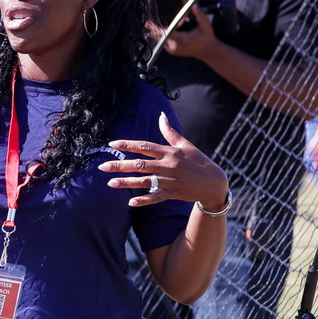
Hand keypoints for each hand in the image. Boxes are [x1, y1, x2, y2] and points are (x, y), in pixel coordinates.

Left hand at [100, 113, 228, 209]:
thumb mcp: (185, 145)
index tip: (113, 144)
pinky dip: (144, 200)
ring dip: (127, 182)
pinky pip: (155, 197)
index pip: (145, 147)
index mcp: (170, 152)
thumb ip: (170, 132)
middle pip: (140, 165)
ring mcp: (170, 180)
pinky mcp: (172, 193)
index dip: (128, 145)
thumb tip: (161, 115)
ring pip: (144, 181)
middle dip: (120, 165)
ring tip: (110, 183)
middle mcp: (168, 165)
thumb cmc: (198, 161)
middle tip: (103, 167)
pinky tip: (130, 202)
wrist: (214, 182)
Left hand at [149, 2, 217, 60]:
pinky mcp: (170, 50)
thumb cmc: (207, 37)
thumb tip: (193, 5)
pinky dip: (157, 34)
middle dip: (152, 27)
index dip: (158, 28)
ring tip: (146, 21)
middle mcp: (175, 46)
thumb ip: (200, 16)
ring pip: (158, 40)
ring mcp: (171, 49)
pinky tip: (152, 27)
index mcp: (183, 40)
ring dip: (153, 31)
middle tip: (146, 18)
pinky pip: (160, 41)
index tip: (152, 21)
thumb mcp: (206, 25)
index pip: (168, 34)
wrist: (206, 51)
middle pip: (160, 36)